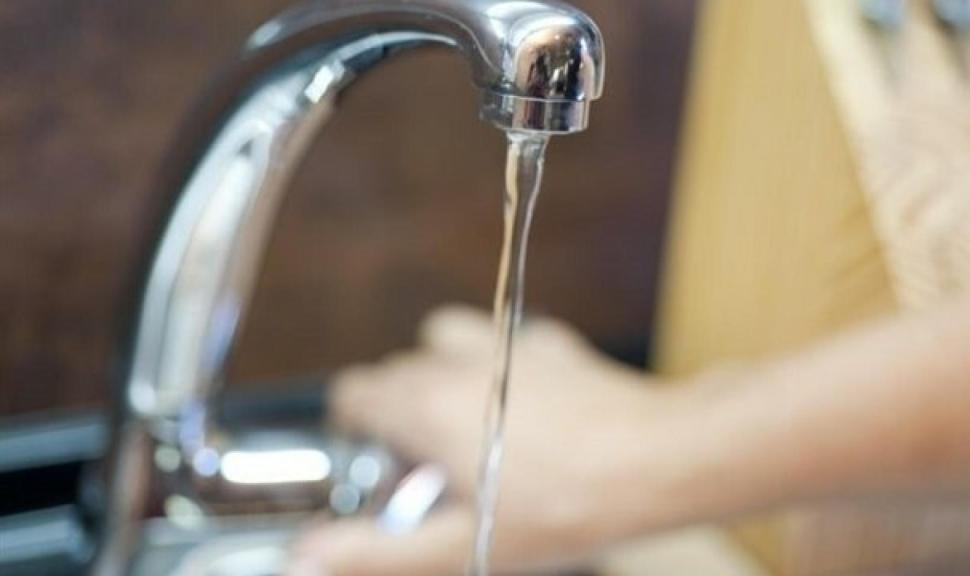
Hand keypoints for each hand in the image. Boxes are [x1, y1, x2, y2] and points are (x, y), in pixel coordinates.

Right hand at [287, 305, 662, 575]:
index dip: (355, 430)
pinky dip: (497, 364)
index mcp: (423, 406)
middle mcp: (456, 362)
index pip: (352, 393)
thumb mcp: (462, 547)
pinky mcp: (548, 342)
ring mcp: (504, 343)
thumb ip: (376, 555)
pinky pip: (501, 340)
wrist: (659, 458)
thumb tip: (306, 559)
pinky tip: (524, 406)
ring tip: (469, 427)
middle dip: (398, 414)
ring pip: (442, 340)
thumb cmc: (567, 505)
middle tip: (432, 469)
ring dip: (441, 375)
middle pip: (395, 371)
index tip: (378, 465)